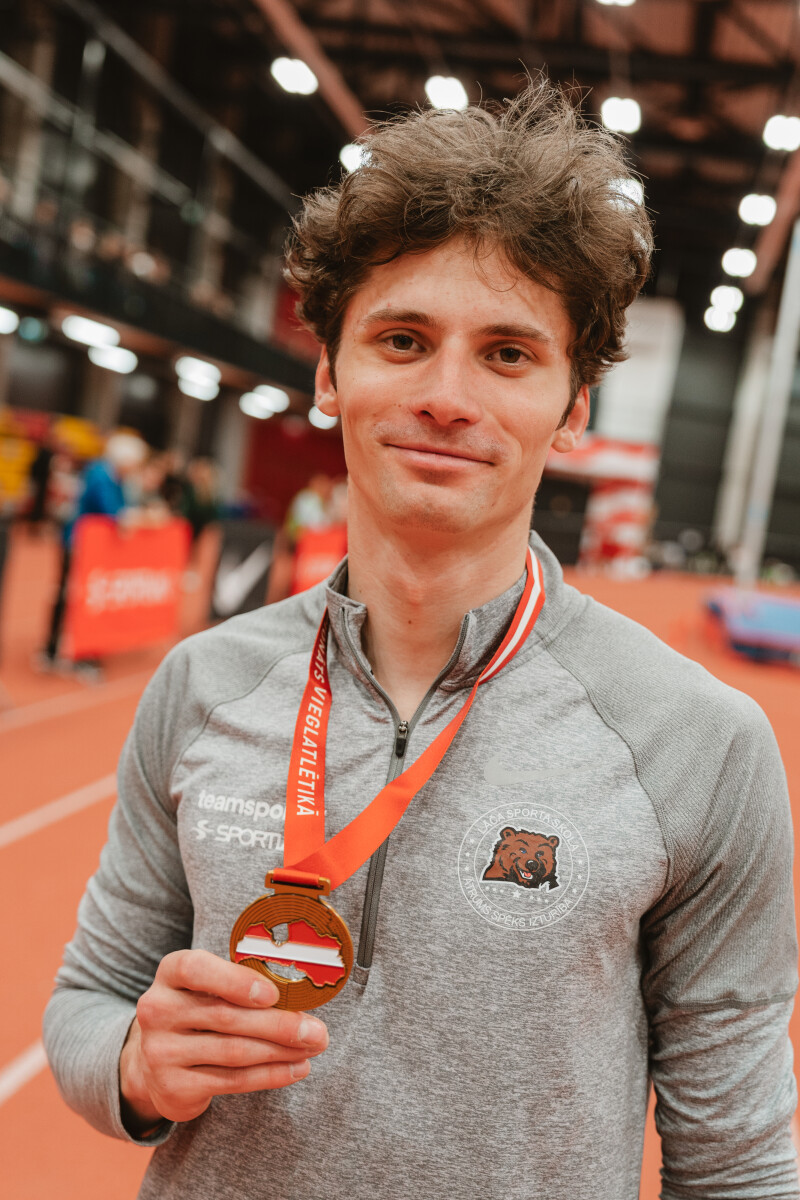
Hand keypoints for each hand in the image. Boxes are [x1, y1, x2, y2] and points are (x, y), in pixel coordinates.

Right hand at [119, 949, 327, 1130]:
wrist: (154, 1058)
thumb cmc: (197, 1009)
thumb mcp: (206, 984)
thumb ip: (240, 981)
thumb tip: (299, 989)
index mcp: (170, 972)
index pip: (195, 969)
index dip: (235, 981)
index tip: (273, 993)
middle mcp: (158, 1010)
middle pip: (226, 1017)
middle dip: (279, 1024)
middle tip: (317, 1030)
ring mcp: (161, 1051)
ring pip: (234, 1052)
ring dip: (281, 1051)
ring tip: (313, 1047)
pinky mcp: (173, 1087)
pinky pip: (232, 1081)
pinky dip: (271, 1075)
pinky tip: (296, 1069)